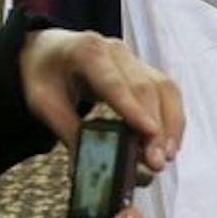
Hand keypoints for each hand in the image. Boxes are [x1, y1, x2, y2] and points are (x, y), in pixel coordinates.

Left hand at [20, 28, 184, 174]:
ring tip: (167, 156)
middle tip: (156, 162)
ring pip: (165, 88)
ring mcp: (134, 59)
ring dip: (171, 124)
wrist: (47, 53)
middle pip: (145, 87)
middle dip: (156, 127)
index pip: (114, 83)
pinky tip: (169, 143)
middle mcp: (116, 51)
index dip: (133, 108)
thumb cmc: (44, 75)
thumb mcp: (44, 104)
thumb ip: (68, 131)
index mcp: (86, 52)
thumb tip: (95, 166)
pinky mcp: (144, 71)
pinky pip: (167, 93)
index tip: (149, 133)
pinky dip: (172, 119)